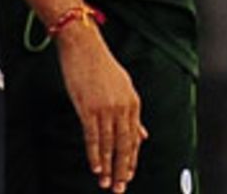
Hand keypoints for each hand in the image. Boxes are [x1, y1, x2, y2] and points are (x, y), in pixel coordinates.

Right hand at [55, 25, 146, 191]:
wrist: (84, 47)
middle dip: (123, 169)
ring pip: (109, 145)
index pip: (134, 138)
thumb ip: (132, 114)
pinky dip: (95, 155)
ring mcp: (106, 109)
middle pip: (125, 145)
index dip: (132, 159)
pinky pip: (93, 137)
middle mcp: (123, 107)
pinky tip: (96, 168)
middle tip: (120, 188)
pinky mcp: (89, 108)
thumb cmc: (101, 66)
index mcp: (133, 102)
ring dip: (108, 167)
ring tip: (107, 184)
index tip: (128, 175)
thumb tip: (143, 135)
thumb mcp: (123, 88)